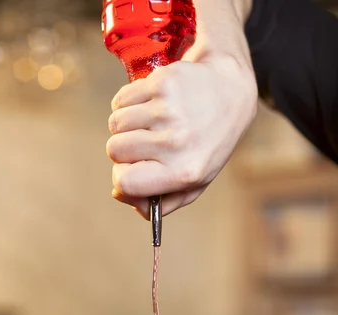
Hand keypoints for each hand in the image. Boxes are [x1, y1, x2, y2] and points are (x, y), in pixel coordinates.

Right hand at [106, 0, 256, 218]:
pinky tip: (149, 106)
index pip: (126, 182)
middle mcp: (176, 142)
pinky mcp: (162, 83)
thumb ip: (160, 201)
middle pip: (115, 150)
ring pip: (115, 124)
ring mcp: (168, 110)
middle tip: (144, 144)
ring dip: (124, 125)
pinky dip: (127, 103)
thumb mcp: (195, 182)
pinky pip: (121, 100)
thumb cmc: (207, 144)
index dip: (121, 179)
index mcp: (184, 172)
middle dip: (123, 149)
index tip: (129, 172)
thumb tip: (120, 195)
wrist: (230, 92)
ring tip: (148, 124)